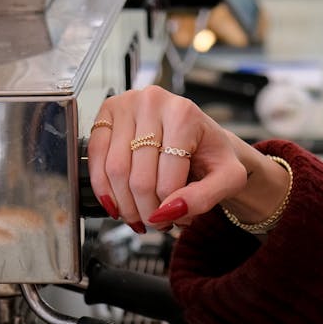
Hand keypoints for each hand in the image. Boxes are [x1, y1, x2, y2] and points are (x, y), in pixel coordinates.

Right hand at [87, 85, 281, 231]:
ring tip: (140, 214)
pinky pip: (95, 157)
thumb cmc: (212, 156)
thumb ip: (203, 198)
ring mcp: (126, 104)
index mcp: (184, 114)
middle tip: (156, 221)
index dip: (169, 210)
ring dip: (124, 205)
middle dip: (146, 211)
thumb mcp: (227, 179)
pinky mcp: (107, 113)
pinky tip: (117, 203)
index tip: (177, 219)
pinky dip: (103, 187)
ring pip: (115, 172)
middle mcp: (152, 101)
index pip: (166, 180)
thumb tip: (167, 212)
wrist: (200, 138)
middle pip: (138, 179)